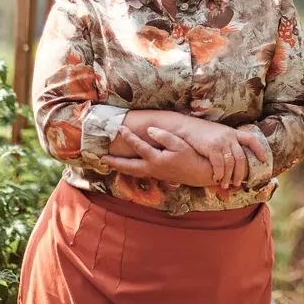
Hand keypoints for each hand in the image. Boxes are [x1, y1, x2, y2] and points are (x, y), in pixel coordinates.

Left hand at [103, 126, 217, 187]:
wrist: (200, 174)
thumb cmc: (192, 157)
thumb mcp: (180, 144)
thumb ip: (164, 136)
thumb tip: (149, 130)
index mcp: (156, 159)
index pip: (138, 147)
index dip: (129, 136)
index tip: (120, 128)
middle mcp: (152, 169)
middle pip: (129, 166)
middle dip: (115, 161)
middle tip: (103, 158)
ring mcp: (154, 174)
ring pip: (133, 172)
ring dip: (120, 167)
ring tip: (110, 163)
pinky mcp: (158, 175)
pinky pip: (139, 173)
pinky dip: (130, 170)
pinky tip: (127, 166)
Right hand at [174, 117, 268, 187]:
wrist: (186, 126)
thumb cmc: (202, 133)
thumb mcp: (219, 134)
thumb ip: (227, 142)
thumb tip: (233, 158)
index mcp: (233, 133)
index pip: (251, 139)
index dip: (259, 149)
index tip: (264, 160)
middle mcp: (229, 137)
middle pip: (241, 157)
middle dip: (241, 173)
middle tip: (238, 183)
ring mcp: (221, 141)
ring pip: (231, 163)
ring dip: (230, 177)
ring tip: (226, 184)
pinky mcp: (211, 147)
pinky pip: (220, 164)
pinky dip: (220, 174)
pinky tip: (217, 178)